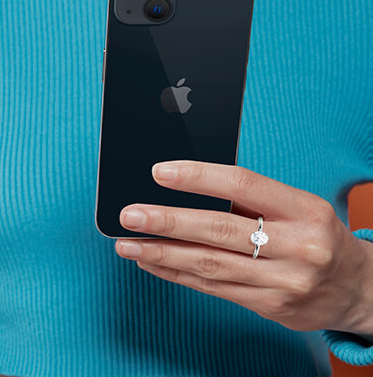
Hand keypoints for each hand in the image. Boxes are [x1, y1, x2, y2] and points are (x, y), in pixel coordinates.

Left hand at [114, 160, 372, 335]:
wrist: (357, 288)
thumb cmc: (315, 236)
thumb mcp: (298, 207)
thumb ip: (249, 199)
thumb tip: (182, 185)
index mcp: (304, 209)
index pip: (243, 185)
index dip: (198, 177)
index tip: (160, 172)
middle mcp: (297, 246)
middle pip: (219, 230)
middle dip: (167, 222)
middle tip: (130, 215)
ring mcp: (284, 281)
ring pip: (210, 264)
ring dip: (162, 254)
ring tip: (128, 243)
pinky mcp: (270, 306)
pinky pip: (212, 288)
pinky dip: (177, 274)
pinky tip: (152, 264)